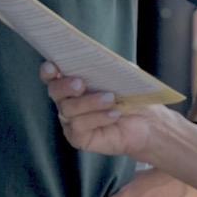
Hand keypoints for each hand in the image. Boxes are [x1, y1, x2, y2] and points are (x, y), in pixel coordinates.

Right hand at [40, 61, 163, 158]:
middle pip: (55, 91)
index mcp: (73, 83)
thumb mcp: (122, 77)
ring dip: (89, 102)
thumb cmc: (131, 96)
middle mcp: (68, 101)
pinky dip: (97, 118)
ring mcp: (71, 120)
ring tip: (111, 99)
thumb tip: (99, 58)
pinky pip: (79, 126)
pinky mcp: (78, 138)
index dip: (49, 71)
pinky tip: (113, 114)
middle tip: (80, 84)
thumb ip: (108, 67)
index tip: (52, 66)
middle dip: (65, 86)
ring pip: (68, 109)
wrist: (147, 122)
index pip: (52, 75)